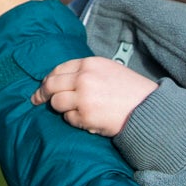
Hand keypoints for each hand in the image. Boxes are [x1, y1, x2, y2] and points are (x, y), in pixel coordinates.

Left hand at [33, 57, 155, 136]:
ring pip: (56, 103)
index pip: (58, 69)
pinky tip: (89, 120)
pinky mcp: (86, 116)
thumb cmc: (130, 90)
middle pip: (51, 85)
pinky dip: (76, 121)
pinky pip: (69, 119)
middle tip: (36, 100)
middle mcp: (84, 78)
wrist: (148, 108)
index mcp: (90, 63)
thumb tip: (61, 80)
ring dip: (63, 109)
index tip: (42, 86)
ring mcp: (84, 97)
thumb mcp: (109, 70)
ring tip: (78, 111)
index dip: (48, 79)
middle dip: (42, 93)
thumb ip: (86, 72)